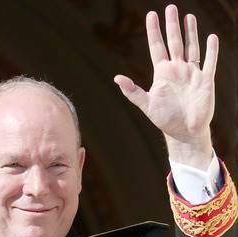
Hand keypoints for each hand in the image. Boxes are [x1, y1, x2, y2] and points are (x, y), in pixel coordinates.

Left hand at [114, 4, 217, 169]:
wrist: (184, 132)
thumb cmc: (165, 119)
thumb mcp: (146, 105)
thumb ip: (132, 91)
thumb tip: (116, 78)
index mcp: (162, 73)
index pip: (157, 47)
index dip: (154, 31)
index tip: (151, 15)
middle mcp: (177, 69)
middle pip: (174, 42)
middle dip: (172, 25)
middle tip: (170, 7)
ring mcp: (192, 73)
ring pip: (192, 47)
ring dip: (191, 32)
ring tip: (189, 16)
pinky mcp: (205, 80)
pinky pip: (209, 62)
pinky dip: (211, 50)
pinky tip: (211, 37)